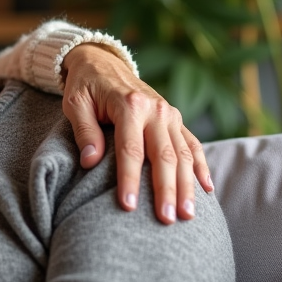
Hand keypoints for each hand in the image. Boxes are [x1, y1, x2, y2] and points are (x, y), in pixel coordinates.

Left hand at [61, 44, 212, 223]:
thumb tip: (91, 162)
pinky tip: (207, 190)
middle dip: (166, 190)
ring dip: (187, 186)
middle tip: (167, 219)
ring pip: (183, 154)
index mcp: (129, 104)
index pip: (130, 149)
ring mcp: (169, 114)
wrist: (103, 62)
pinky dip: (201, 167)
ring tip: (187, 215)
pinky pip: (193, 145)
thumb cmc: (84, 86)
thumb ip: (84, 131)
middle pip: (163, 155)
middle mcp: (155, 109)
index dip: (130, 178)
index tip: (129, 206)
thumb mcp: (75, 103)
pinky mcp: (175, 119)